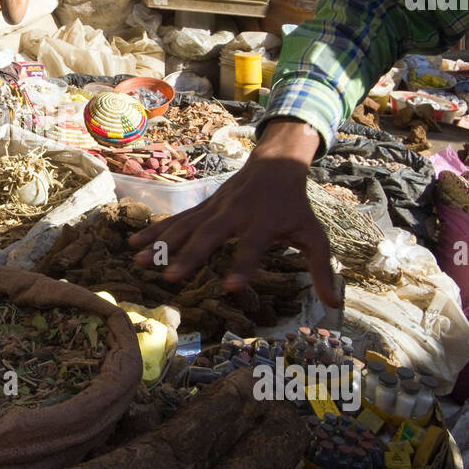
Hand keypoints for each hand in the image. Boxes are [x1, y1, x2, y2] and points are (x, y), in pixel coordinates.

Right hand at [126, 117, 341, 306]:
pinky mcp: (202, 207)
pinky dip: (155, 232)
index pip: (253, 247)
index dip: (243, 266)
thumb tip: (335, 304)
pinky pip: (177, 221)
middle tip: (171, 279)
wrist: (275, 165)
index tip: (230, 287)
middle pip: (210, 236)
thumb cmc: (294, 206)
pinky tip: (134, 244)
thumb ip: (322, 269)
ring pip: (185, 227)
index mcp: (264, 223)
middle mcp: (236, 214)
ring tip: (138, 262)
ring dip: (162, 245)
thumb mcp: (313, 235)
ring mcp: (214, 209)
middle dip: (189, 257)